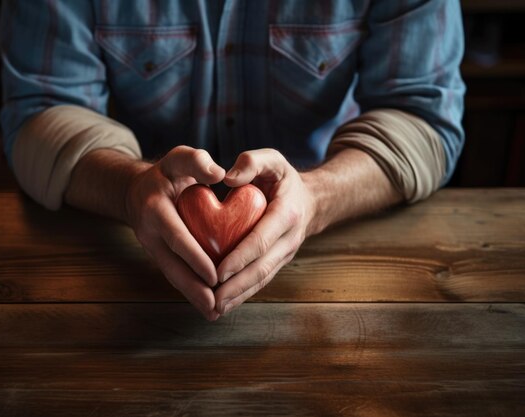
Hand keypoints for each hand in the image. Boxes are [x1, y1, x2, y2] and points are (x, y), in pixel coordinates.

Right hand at [124, 146, 225, 319]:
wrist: (137, 189)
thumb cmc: (167, 172)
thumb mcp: (179, 158)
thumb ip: (196, 161)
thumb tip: (219, 174)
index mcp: (155, 208)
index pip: (176, 237)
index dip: (195, 257)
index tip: (215, 275)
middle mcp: (149, 232)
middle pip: (171, 265)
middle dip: (193, 287)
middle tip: (215, 305)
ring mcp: (151, 247)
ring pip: (172, 275)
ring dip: (192, 296)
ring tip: (214, 313)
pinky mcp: (158, 255)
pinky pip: (174, 275)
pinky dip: (190, 291)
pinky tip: (207, 306)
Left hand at [214, 149, 316, 314]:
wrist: (312, 200)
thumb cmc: (283, 178)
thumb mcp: (272, 160)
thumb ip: (251, 162)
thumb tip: (227, 178)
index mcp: (287, 214)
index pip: (261, 240)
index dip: (240, 257)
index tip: (218, 271)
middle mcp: (289, 239)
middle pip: (262, 268)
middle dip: (237, 286)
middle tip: (213, 300)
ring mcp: (286, 254)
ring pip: (262, 280)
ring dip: (239, 296)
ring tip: (215, 309)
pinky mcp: (279, 262)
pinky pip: (261, 281)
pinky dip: (243, 294)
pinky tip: (224, 304)